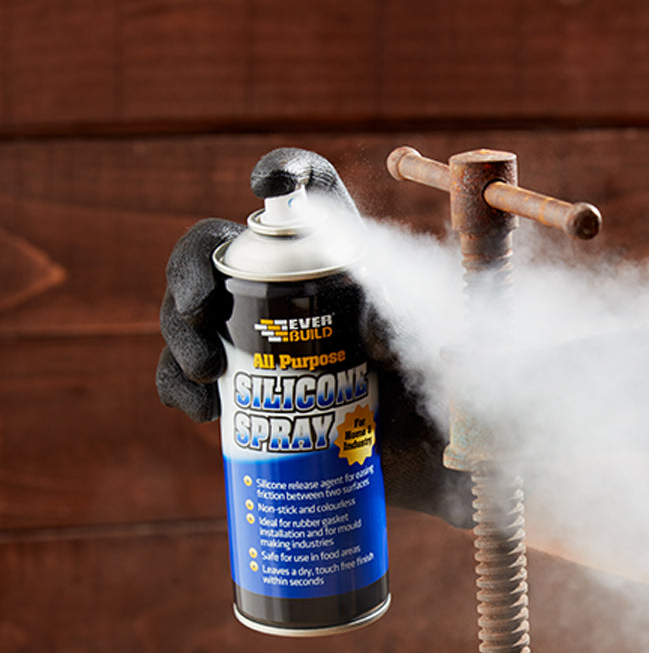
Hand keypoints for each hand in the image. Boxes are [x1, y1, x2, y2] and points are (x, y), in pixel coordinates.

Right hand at [156, 147, 471, 526]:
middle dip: (197, 266)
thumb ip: (461, 351)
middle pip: (224, 251)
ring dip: (180, 328)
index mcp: (351, 271)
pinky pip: (191, 377)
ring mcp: (262, 345)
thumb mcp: (465, 373)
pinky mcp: (247, 394)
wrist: (435, 477)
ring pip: (194, 311)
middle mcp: (297, 298)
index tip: (272, 187)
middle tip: (203, 304)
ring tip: (204, 370)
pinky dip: (179, 385)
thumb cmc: (459, 415)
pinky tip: (202, 411)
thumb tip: (421, 337)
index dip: (289, 175)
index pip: (315, 201)